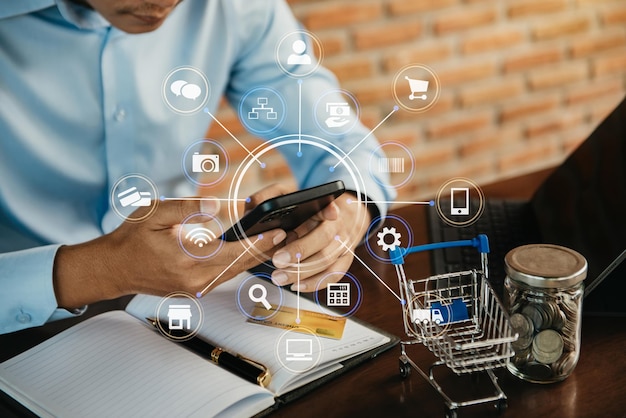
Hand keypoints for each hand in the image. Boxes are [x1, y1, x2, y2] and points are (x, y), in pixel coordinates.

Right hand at [53, 199, 286, 308]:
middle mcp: (193, 281)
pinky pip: (221, 278)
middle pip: (238, 266)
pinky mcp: (191, 292)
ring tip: (271, 243)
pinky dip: (236, 266)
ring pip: (232, 274)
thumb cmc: (130, 239)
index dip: (257, 242)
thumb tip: (217, 206)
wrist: (111, 268)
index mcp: (186, 260)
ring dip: (252, 260)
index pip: (233, 252)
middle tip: (283, 235)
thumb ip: (187, 208)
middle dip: (262, 251)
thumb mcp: (155, 213)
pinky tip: (247, 254)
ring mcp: (192, 290)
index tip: (276, 232)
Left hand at [250, 185, 370, 291]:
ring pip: (328, 261)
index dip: (327, 211)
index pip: (329, 207)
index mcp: (326, 207)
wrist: (338, 220)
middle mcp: (338, 226)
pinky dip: (314, 283)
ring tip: (279, 277)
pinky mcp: (344, 261)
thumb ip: (271, 196)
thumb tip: (254, 203)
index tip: (327, 215)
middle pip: (324, 238)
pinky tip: (297, 285)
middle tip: (277, 260)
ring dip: (303, 272)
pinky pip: (333, 275)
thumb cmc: (308, 211)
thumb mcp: (290, 197)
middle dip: (301, 250)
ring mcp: (344, 245)